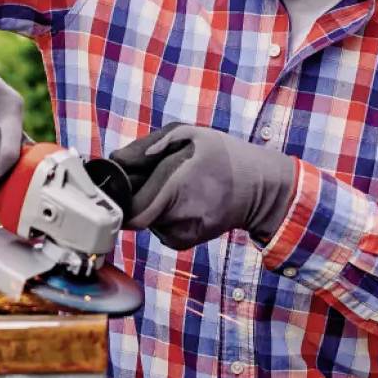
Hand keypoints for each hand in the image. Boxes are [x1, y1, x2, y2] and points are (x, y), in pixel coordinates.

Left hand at [106, 123, 295, 249]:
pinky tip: (181, 202)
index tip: (123, 180)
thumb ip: (149, 145)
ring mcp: (180, 234)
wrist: (260, 189)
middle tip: (147, 181)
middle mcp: (176, 216)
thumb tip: (118, 160)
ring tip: (173, 188)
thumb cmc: (223, 156)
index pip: (129, 208)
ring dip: (149, 204)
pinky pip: (157, 228)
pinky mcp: (182, 243)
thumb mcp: (189, 134)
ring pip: (145, 221)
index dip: (121, 194)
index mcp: (174, 186)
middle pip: (133, 216)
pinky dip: (161, 215)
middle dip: (134, 198)